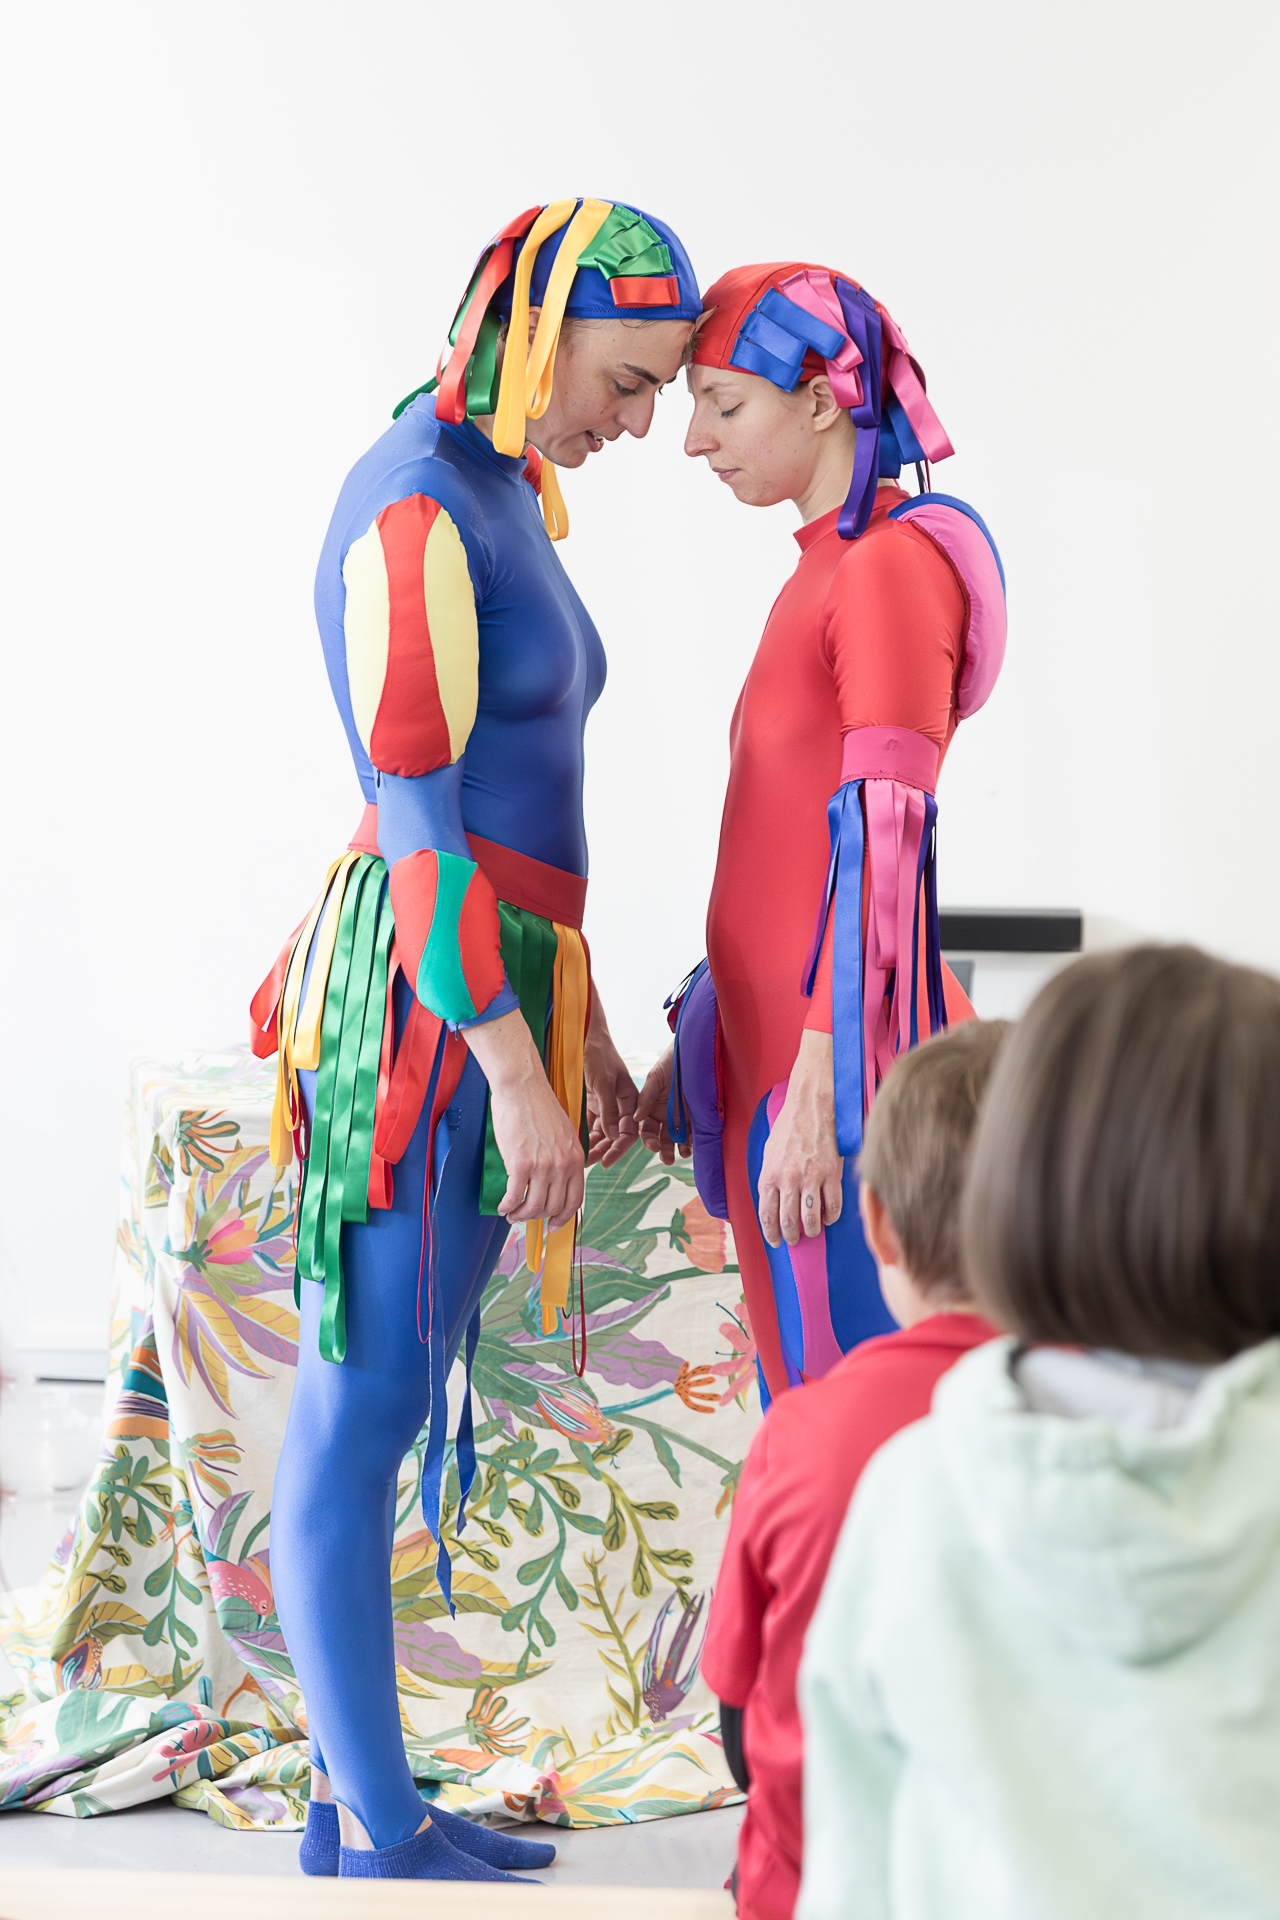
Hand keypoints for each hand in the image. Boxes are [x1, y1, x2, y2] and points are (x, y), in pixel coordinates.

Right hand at [462, 1010, 583, 1229]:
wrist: (521, 1087)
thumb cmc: (538, 1105)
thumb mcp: (563, 1132)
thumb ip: (563, 1156)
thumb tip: (555, 1179)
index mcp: (575, 1157)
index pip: (575, 1199)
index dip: (564, 1217)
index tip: (554, 1225)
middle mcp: (562, 1165)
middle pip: (553, 1206)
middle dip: (539, 1218)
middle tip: (526, 1218)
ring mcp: (542, 1166)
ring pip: (534, 1205)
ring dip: (521, 1215)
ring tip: (512, 1214)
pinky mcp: (520, 1163)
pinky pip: (514, 1196)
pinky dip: (507, 1206)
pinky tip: (503, 1206)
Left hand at [584, 990, 639, 1166]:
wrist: (582, 1036)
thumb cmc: (599, 1054)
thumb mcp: (604, 1082)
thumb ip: (608, 1110)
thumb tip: (612, 1136)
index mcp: (631, 1100)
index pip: (629, 1131)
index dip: (620, 1148)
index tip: (606, 1160)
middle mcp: (620, 1106)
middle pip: (615, 1136)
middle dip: (603, 1151)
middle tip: (587, 1164)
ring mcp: (605, 1105)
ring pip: (601, 1133)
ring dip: (592, 1146)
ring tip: (578, 1159)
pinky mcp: (591, 1104)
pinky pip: (589, 1125)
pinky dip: (583, 1135)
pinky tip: (573, 1144)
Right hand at [635, 1045, 689, 1165]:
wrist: (693, 1053)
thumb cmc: (671, 1063)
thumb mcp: (655, 1078)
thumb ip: (645, 1098)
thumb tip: (635, 1117)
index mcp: (652, 1109)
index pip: (648, 1130)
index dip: (648, 1140)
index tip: (652, 1146)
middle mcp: (666, 1116)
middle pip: (663, 1138)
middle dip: (664, 1150)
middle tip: (667, 1159)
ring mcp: (682, 1117)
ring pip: (679, 1139)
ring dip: (679, 1149)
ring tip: (683, 1154)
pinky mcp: (698, 1116)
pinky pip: (695, 1133)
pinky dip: (694, 1141)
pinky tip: (694, 1146)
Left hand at [757, 1029, 842, 1246]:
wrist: (811, 1105)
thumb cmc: (788, 1126)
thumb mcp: (768, 1151)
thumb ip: (769, 1176)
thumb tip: (772, 1201)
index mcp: (770, 1174)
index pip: (767, 1214)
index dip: (771, 1232)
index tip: (775, 1241)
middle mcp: (789, 1179)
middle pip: (789, 1220)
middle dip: (791, 1235)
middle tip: (794, 1239)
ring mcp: (811, 1178)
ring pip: (811, 1218)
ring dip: (811, 1230)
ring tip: (811, 1231)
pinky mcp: (832, 1173)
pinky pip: (833, 1206)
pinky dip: (831, 1216)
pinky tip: (828, 1217)